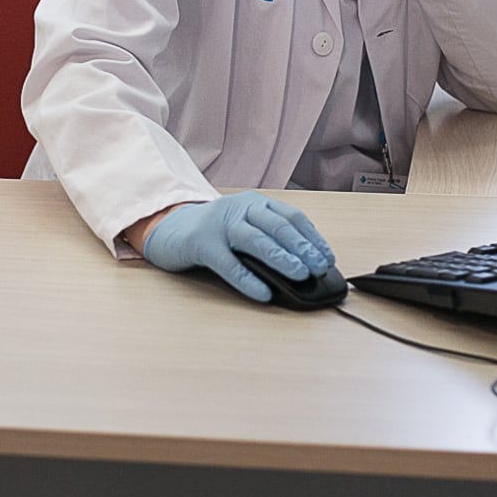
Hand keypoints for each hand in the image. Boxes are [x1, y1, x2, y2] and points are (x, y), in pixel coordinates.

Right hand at [139, 192, 334, 302]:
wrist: (168, 228)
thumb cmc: (213, 232)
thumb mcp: (244, 227)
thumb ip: (269, 239)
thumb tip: (304, 268)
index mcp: (255, 203)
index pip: (292, 217)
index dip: (313, 238)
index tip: (328, 258)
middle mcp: (240, 209)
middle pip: (277, 226)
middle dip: (302, 247)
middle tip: (320, 267)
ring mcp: (220, 225)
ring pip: (256, 240)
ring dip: (281, 258)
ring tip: (300, 275)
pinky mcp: (201, 244)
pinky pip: (228, 264)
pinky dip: (247, 279)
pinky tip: (263, 293)